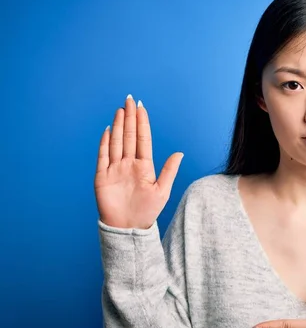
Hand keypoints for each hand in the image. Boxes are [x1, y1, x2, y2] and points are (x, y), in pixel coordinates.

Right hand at [94, 94, 183, 228]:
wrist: (128, 228)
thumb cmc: (147, 212)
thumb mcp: (162, 190)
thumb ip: (169, 171)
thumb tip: (180, 153)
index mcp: (144, 166)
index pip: (143, 139)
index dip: (142, 123)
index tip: (142, 107)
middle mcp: (129, 164)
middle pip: (129, 136)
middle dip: (130, 117)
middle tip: (130, 99)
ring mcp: (115, 169)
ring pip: (117, 142)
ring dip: (119, 125)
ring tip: (121, 109)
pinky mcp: (102, 177)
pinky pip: (103, 156)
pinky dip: (105, 143)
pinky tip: (108, 130)